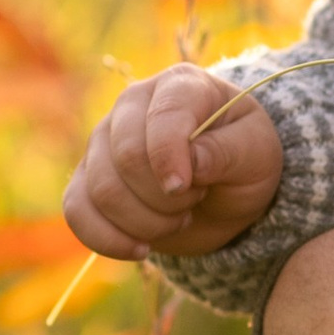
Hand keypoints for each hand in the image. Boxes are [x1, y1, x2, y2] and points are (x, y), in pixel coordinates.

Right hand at [66, 66, 283, 258]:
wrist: (227, 190)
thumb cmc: (244, 160)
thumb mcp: (256, 153)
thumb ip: (227, 151)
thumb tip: (191, 162)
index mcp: (179, 86)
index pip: (161, 116)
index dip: (169, 157)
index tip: (187, 187)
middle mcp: (132, 105)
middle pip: (126, 157)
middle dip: (165, 197)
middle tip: (195, 199)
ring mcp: (103, 141)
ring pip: (102, 191)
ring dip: (146, 222)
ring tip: (178, 217)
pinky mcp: (87, 179)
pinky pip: (77, 211)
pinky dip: (108, 239)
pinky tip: (141, 248)